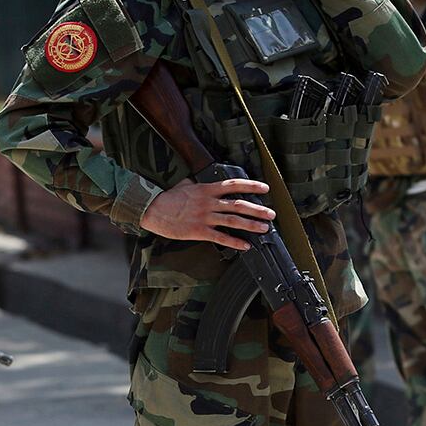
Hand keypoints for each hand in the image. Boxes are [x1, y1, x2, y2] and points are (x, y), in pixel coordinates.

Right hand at [140, 177, 274, 248]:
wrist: (153, 209)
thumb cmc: (168, 197)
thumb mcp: (184, 185)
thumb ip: (196, 184)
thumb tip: (196, 180)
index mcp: (207, 189)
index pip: (234, 185)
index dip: (251, 185)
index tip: (265, 188)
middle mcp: (209, 202)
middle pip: (239, 204)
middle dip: (258, 209)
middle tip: (272, 213)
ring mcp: (205, 217)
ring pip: (233, 220)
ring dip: (251, 225)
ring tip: (264, 228)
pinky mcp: (199, 231)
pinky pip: (221, 237)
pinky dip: (235, 242)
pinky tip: (246, 246)